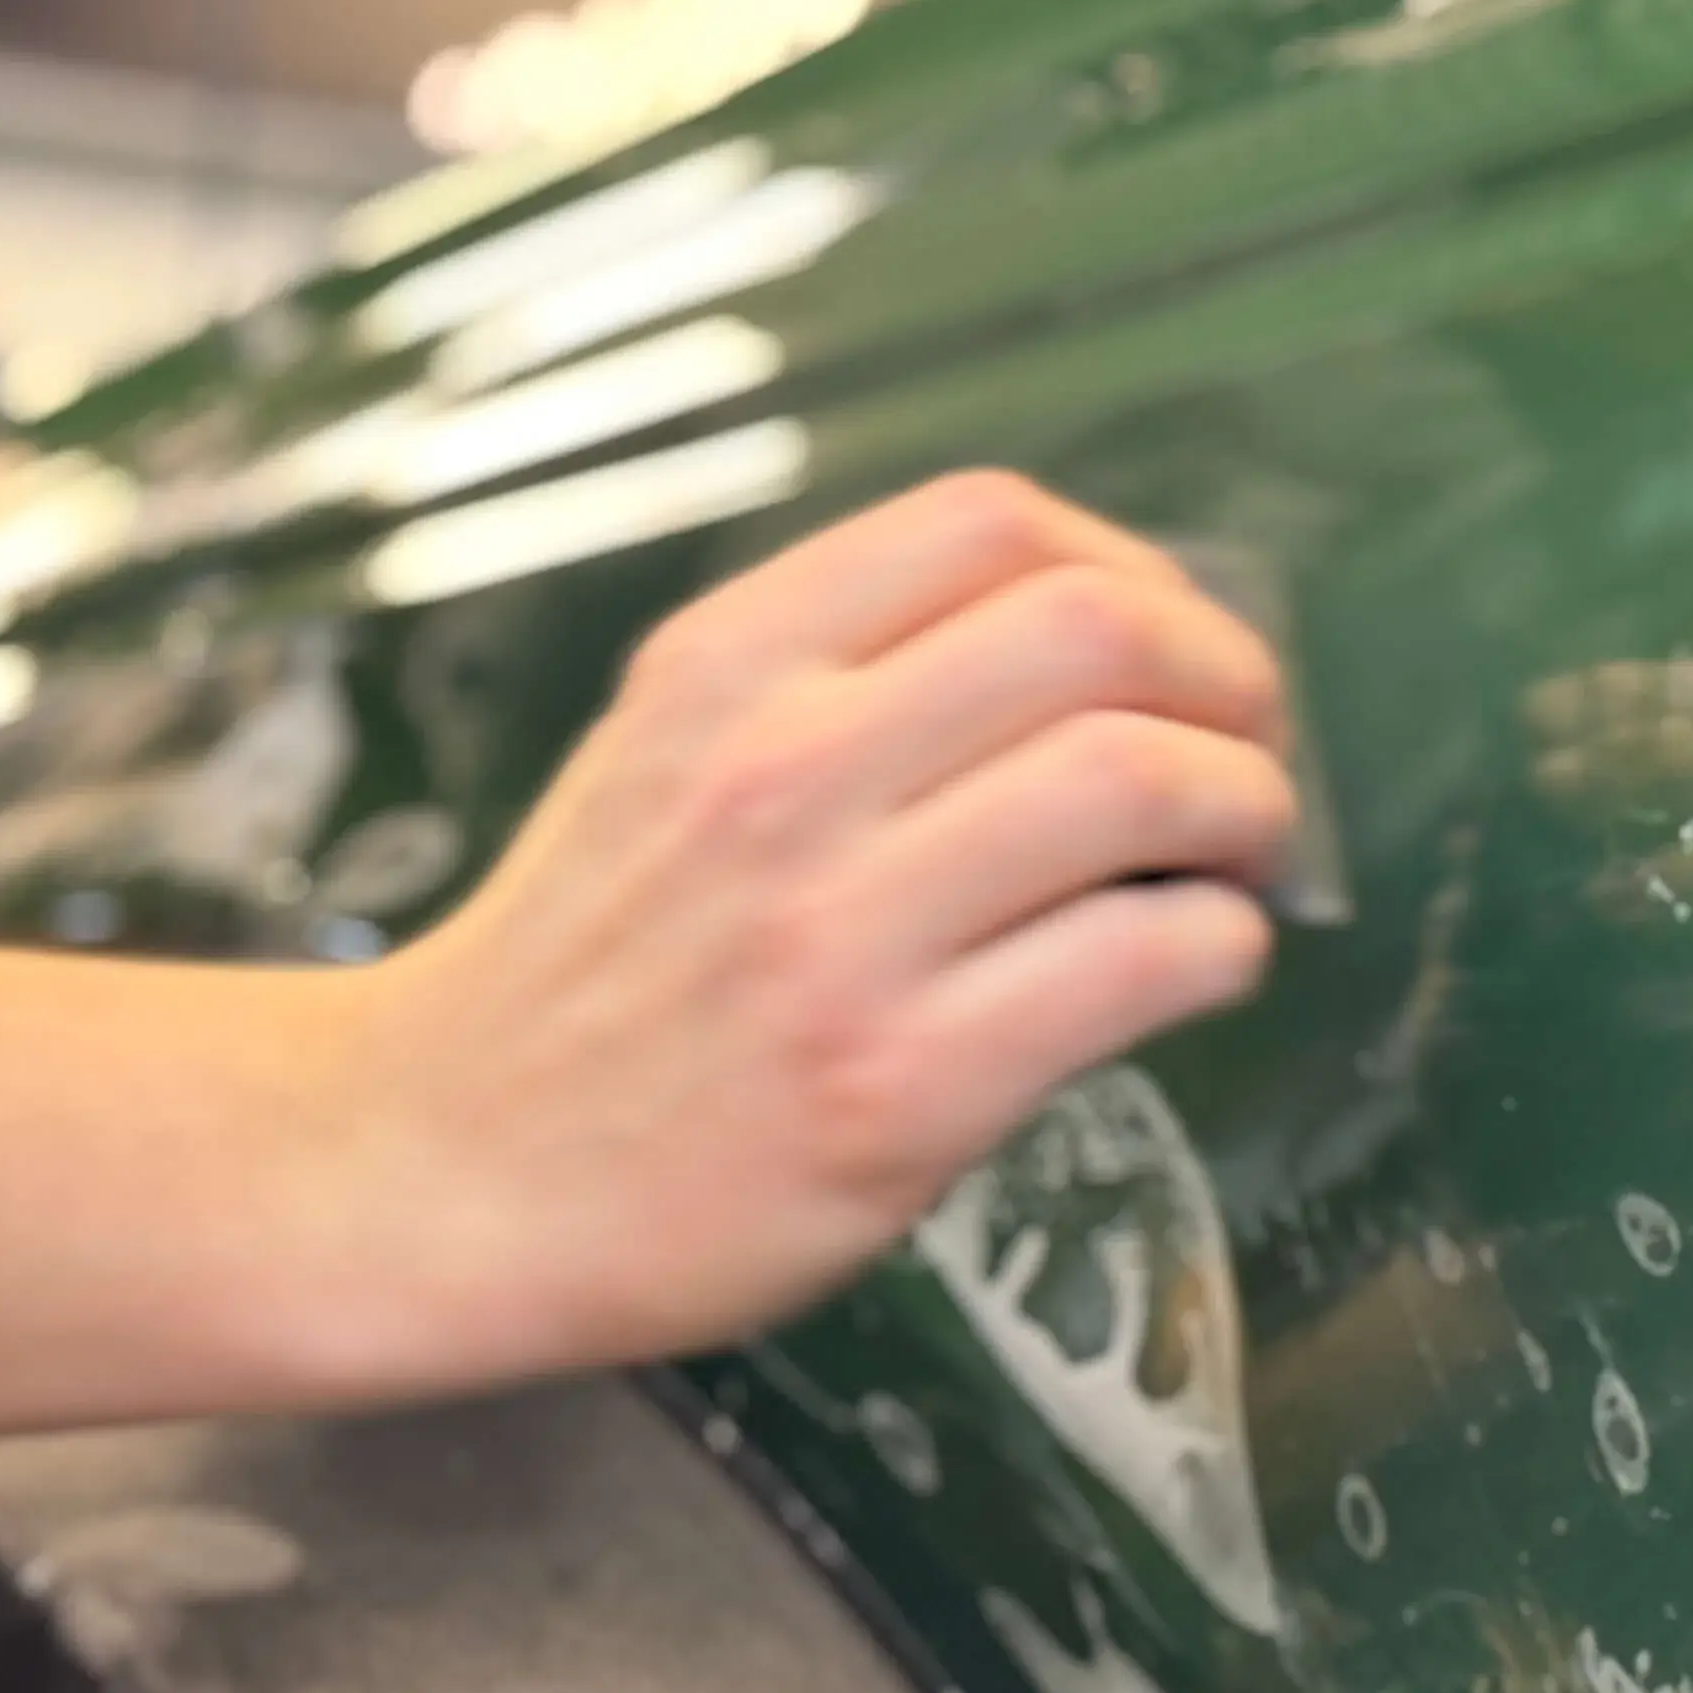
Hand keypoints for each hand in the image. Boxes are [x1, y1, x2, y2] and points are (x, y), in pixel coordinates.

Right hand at [303, 472, 1298, 1397]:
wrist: (443, 1169)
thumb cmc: (584, 966)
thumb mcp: (665, 750)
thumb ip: (837, 675)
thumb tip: (1099, 646)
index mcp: (728, 665)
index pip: (991, 522)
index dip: (1135, 567)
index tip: (1171, 640)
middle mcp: (781, 772)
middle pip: (1094, 632)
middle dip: (1226, 677)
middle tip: (1248, 744)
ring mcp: (839, 933)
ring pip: (1138, 781)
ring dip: (1247, 806)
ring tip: (1239, 853)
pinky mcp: (898, 1088)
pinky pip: (1138, 963)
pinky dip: (1220, 945)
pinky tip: (1200, 961)